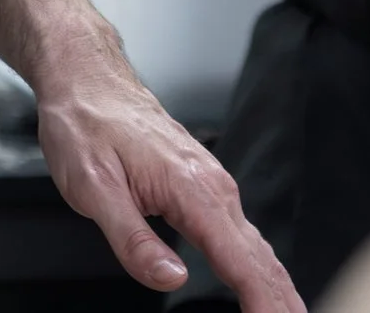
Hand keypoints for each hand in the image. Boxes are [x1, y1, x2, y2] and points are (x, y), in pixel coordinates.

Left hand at [34, 56, 303, 311]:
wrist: (87, 79)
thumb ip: (132, 239)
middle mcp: (214, 187)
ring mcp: (213, 186)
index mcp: (193, 189)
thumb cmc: (85, 124)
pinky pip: (243, 238)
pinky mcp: (204, 188)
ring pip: (258, 251)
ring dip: (278, 291)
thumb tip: (170, 279)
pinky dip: (261, 271)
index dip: (265, 305)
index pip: (243, 264)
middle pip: (263, 262)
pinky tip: (264, 291)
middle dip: (283, 305)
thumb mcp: (92, 186)